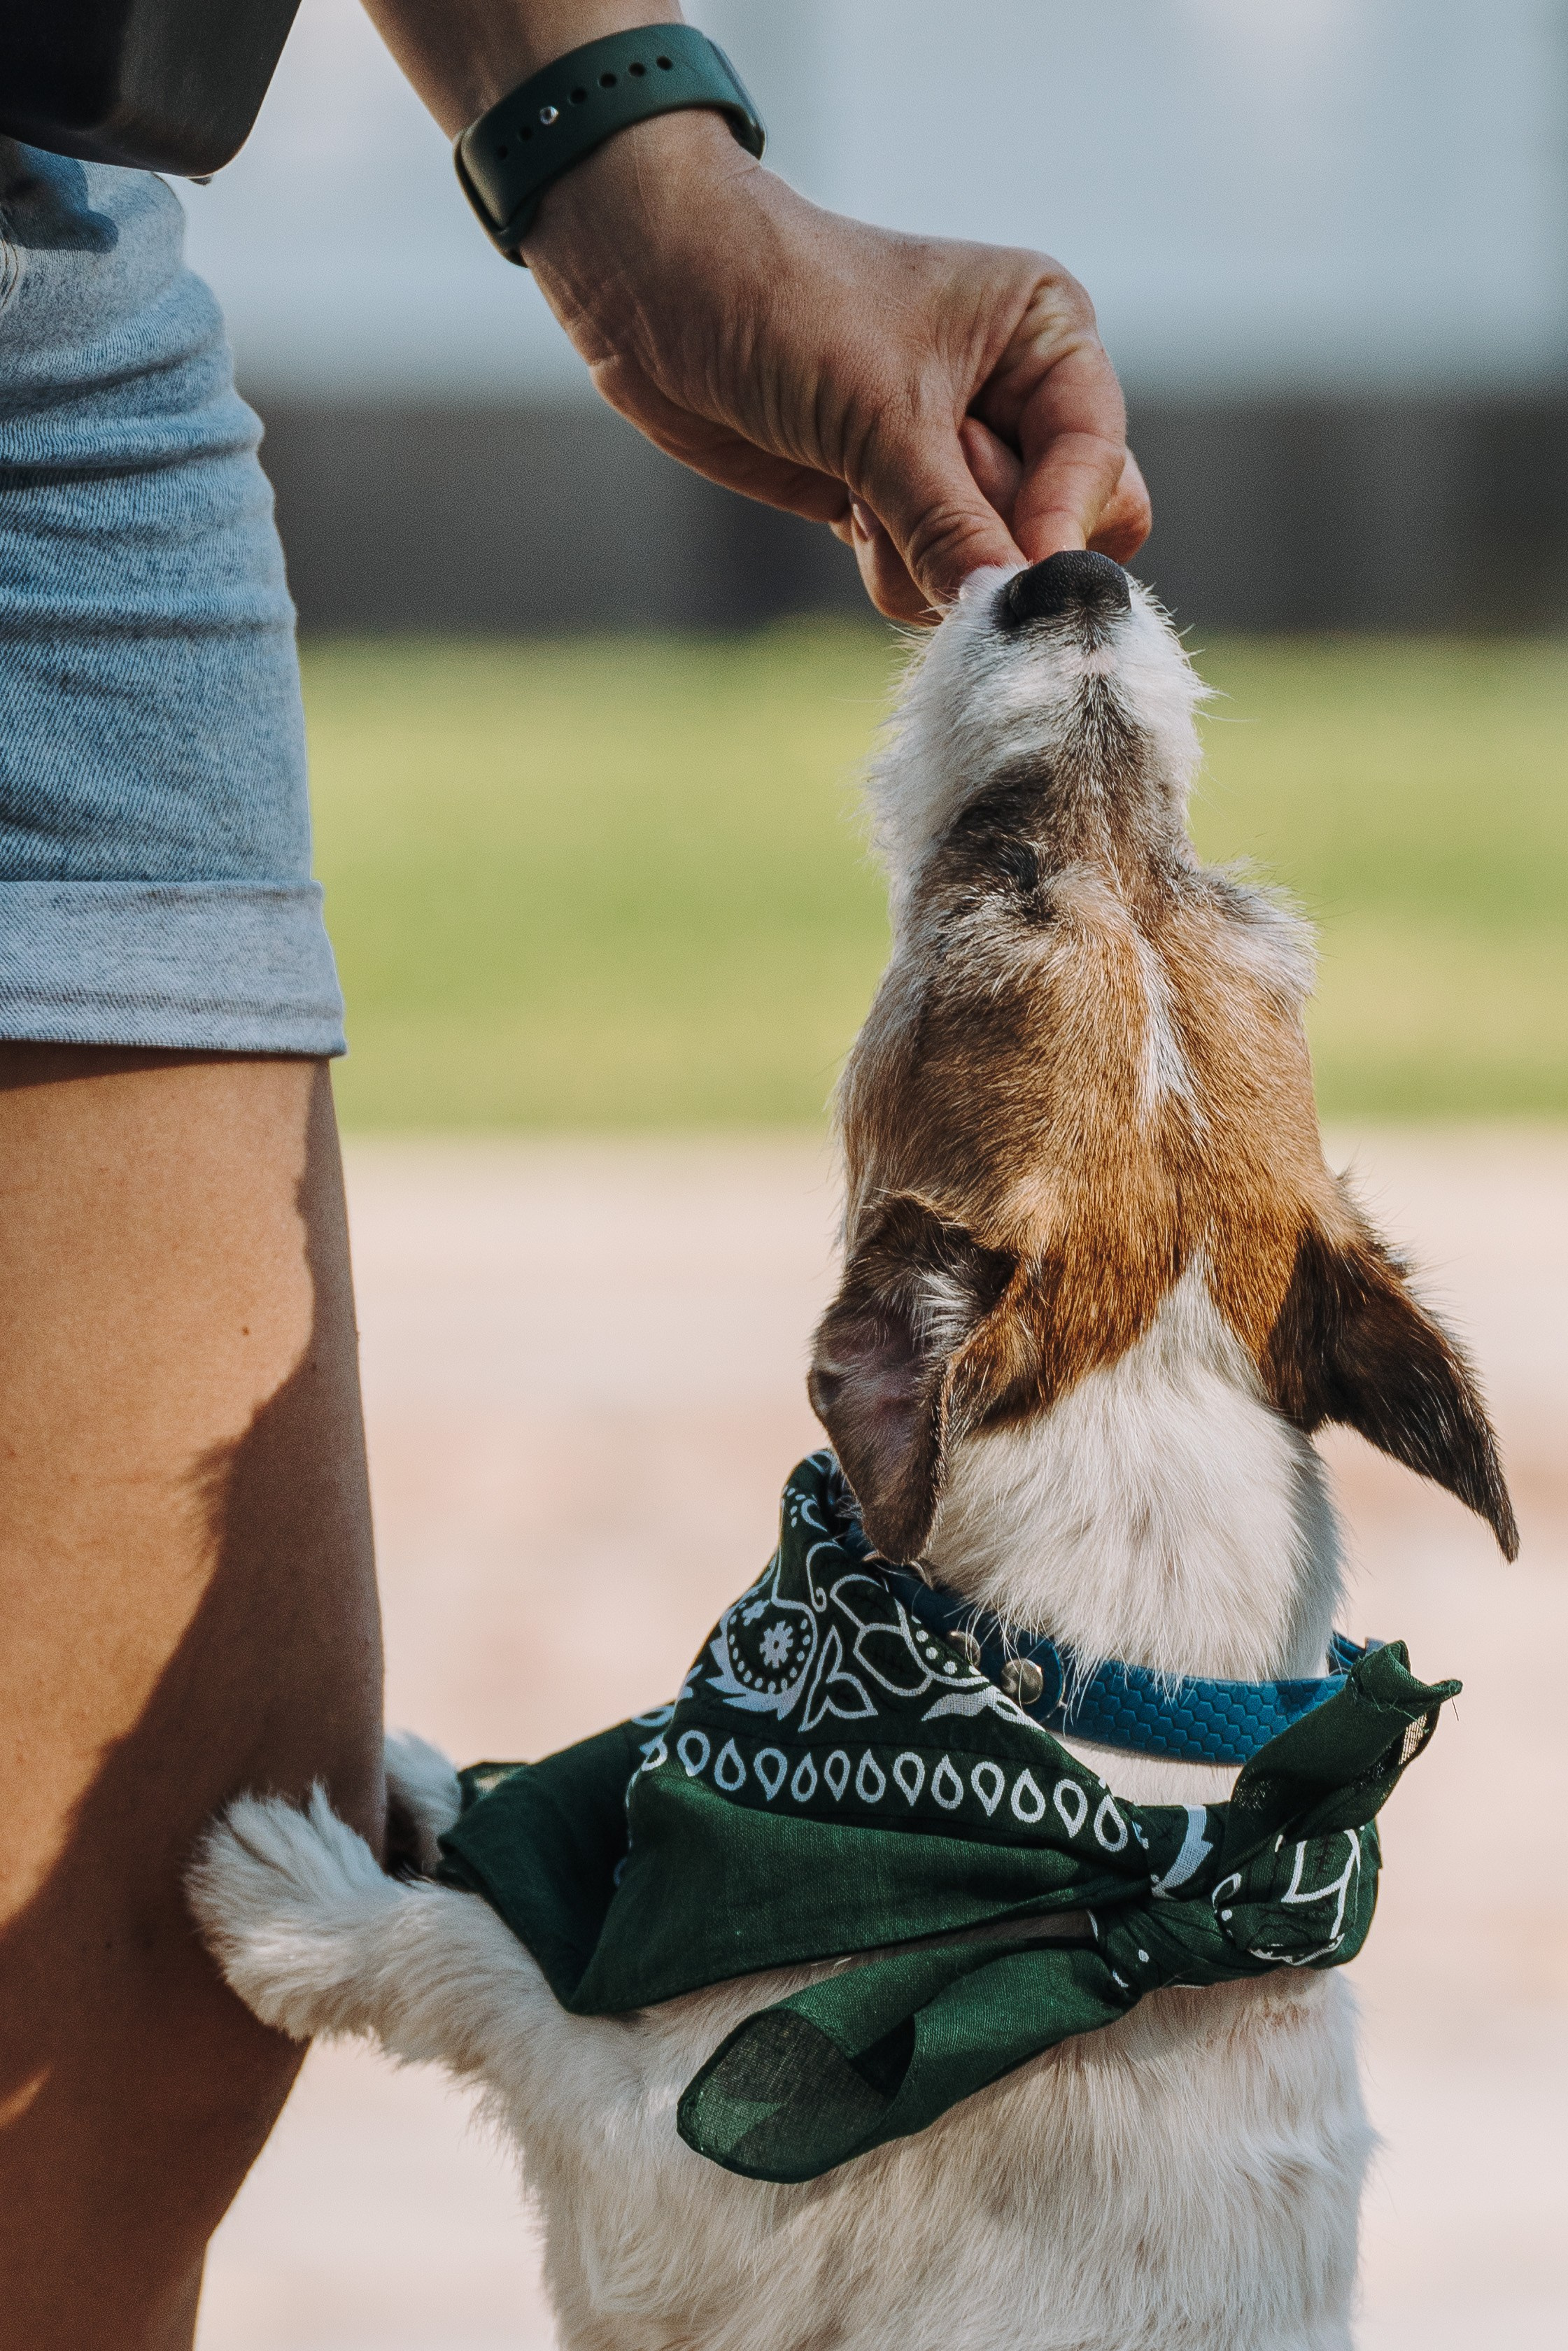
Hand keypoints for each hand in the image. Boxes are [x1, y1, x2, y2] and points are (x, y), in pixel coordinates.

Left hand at [524, 110, 1149, 619]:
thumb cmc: (781, 306)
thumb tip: (1015, 614)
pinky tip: (843, 509)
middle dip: (993, 542)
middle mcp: (1015, 395)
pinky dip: (892, 570)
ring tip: (860, 489)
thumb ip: (952, 526)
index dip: (1062, 521)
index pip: (1101, 462)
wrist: (658, 292)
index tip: (1021, 570)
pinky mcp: (895, 501)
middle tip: (914, 498)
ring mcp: (955, 456)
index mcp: (1046, 335)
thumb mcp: (881, 418)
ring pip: (994, 566)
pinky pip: (934, 580)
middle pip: (1063, 526)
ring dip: (927, 557)